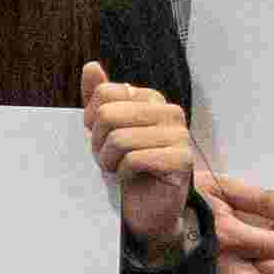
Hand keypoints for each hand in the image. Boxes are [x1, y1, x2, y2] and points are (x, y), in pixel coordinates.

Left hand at [80, 63, 199, 254]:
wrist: (147, 207)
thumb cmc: (126, 165)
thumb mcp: (105, 129)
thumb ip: (98, 98)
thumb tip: (91, 66)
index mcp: (151, 98)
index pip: (105, 93)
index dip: (92, 120)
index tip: (101, 137)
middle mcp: (169, 111)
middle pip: (108, 115)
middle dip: (98, 142)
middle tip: (108, 157)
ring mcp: (180, 134)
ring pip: (119, 139)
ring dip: (109, 160)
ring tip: (119, 168)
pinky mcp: (182, 159)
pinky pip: (134, 159)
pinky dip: (124, 172)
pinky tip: (131, 177)